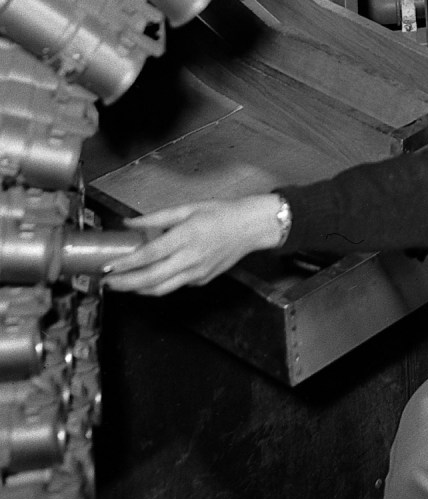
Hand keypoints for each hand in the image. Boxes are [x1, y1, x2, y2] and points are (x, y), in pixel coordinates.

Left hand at [103, 195, 287, 295]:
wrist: (251, 227)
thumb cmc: (220, 212)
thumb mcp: (189, 207)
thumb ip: (157, 218)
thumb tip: (129, 223)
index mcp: (186, 236)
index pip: (149, 255)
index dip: (125, 263)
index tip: (107, 267)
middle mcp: (190, 258)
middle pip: (150, 279)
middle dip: (124, 283)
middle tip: (106, 282)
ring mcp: (196, 273)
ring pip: (160, 289)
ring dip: (136, 290)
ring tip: (120, 286)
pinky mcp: (201, 281)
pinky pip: (174, 286)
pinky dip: (156, 286)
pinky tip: (146, 280)